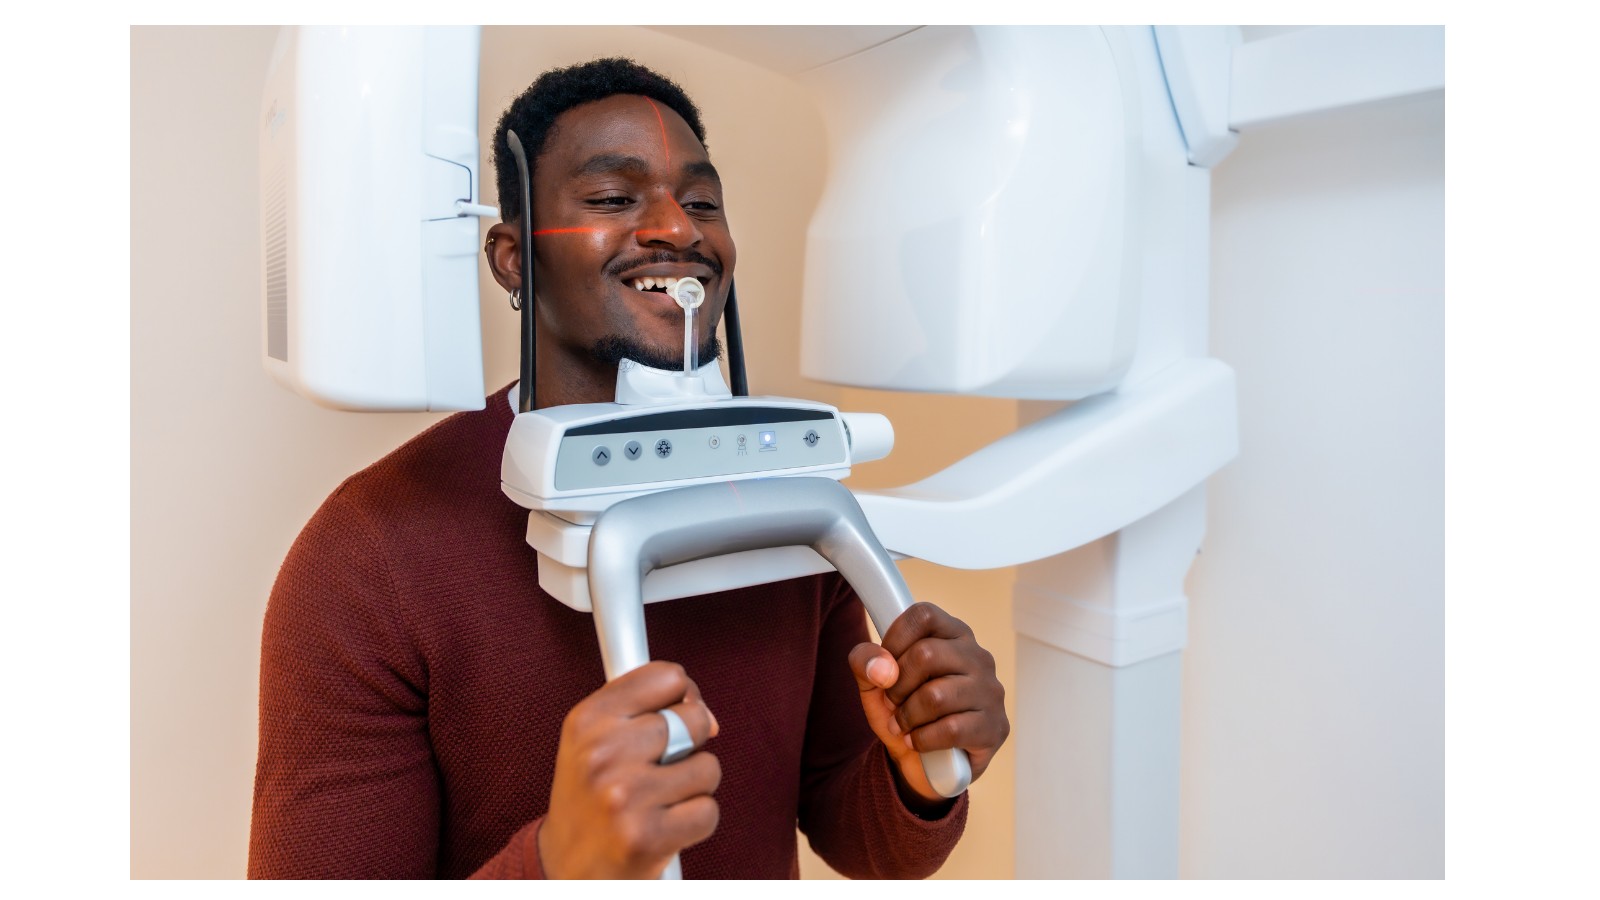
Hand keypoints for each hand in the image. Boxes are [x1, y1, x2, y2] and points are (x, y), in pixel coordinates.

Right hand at [538, 661, 720, 878]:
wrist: (563, 867)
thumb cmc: (590, 797)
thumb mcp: (595, 737)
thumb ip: (645, 707)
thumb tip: (707, 714)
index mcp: (588, 719)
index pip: (668, 677)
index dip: (682, 697)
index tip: (675, 717)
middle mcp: (603, 753)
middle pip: (695, 719)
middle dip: (690, 745)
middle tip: (660, 769)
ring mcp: (624, 796)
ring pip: (708, 767)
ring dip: (694, 786)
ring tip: (659, 800)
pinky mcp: (646, 837)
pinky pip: (708, 811)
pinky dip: (696, 821)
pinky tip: (666, 825)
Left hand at [849, 602, 1008, 808]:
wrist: (923, 764)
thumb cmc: (903, 711)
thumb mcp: (874, 684)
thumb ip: (866, 662)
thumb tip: (882, 668)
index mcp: (953, 634)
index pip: (924, 615)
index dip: (895, 639)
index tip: (886, 665)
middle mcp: (978, 657)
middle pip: (926, 654)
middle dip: (897, 686)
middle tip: (893, 702)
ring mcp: (991, 691)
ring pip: (936, 696)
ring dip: (907, 716)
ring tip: (903, 725)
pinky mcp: (995, 727)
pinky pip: (950, 729)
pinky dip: (922, 740)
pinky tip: (917, 742)